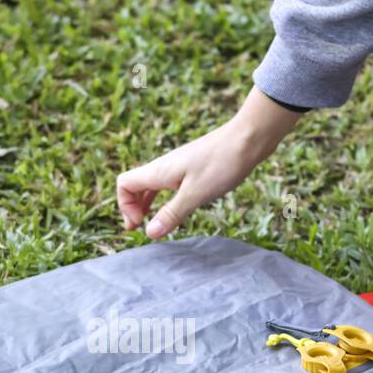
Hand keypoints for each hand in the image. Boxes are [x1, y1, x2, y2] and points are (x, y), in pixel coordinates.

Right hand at [117, 87, 301, 238]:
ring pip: (152, 185)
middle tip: (139, 228)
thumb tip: (149, 233)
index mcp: (159, 171)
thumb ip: (171, 214)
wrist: (248, 139)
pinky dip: (165, 198)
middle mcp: (164, 167)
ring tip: (153, 222)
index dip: (125, 206)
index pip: (124, 184)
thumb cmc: (222, 163)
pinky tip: (177, 207)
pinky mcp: (192, 168)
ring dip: (147, 203)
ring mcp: (178, 166)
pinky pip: (168, 184)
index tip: (140, 223)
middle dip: (132, 207)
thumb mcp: (195, 194)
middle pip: (135, 185)